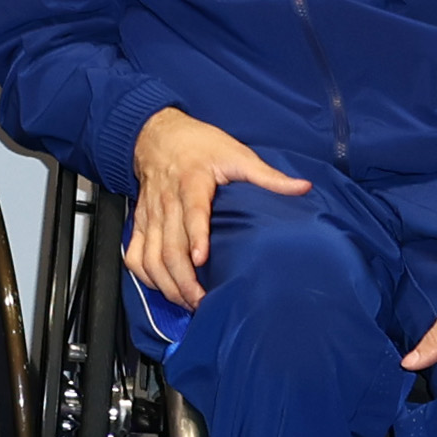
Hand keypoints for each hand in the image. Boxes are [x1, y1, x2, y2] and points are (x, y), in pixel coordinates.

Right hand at [123, 109, 309, 311]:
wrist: (157, 134)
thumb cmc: (199, 145)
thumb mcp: (236, 153)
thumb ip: (268, 175)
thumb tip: (302, 188)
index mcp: (192, 181)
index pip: (192, 212)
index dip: (195, 236)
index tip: (201, 260)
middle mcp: (167, 201)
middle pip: (169, 246)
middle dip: (183, 279)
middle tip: (202, 301)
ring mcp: (150, 214)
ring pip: (150, 256)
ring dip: (165, 283)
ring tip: (186, 301)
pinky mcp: (140, 222)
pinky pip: (134, 254)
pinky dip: (144, 276)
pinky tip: (161, 288)